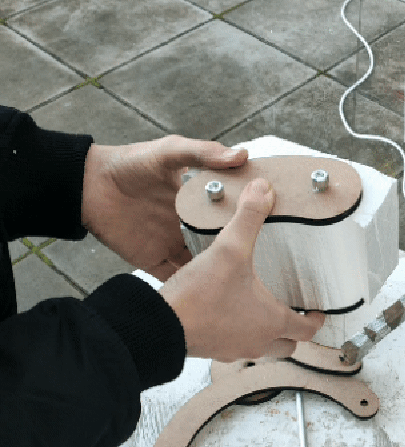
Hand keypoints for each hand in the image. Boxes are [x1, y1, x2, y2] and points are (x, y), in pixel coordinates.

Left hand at [81, 135, 248, 280]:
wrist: (88, 186)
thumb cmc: (130, 163)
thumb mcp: (170, 151)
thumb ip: (203, 153)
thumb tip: (241, 155)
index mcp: (197, 201)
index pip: (229, 214)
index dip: (248, 221)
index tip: (274, 227)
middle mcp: (188, 224)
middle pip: (220, 244)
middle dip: (237, 253)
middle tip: (264, 264)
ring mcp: (172, 244)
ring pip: (201, 265)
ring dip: (215, 274)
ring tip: (240, 284)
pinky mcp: (153, 260)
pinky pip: (174, 278)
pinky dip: (187, 288)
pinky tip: (205, 295)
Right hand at [159, 178, 325, 360]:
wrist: (158, 325)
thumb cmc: (199, 296)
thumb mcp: (230, 248)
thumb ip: (249, 217)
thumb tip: (263, 190)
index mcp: (270, 321)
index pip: (307, 330)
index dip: (316, 320)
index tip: (318, 311)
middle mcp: (255, 341)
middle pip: (288, 346)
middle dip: (293, 331)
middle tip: (294, 311)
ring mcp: (232, 349)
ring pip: (262, 349)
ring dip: (267, 334)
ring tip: (261, 308)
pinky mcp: (211, 348)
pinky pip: (235, 346)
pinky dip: (239, 333)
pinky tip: (228, 310)